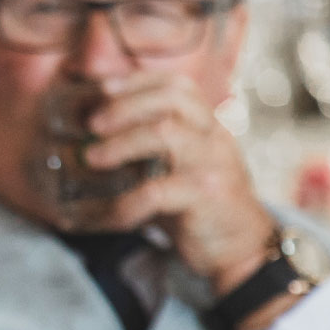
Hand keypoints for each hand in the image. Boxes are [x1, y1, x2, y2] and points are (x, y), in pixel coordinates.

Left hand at [78, 70, 275, 293]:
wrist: (241, 248)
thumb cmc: (197, 208)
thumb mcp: (174, 170)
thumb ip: (145, 151)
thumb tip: (87, 142)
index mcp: (207, 126)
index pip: (178, 86)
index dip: (137, 80)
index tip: (101, 86)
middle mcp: (213, 138)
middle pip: (172, 98)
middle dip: (125, 105)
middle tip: (92, 124)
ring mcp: (213, 164)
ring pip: (166, 133)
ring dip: (121, 143)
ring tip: (92, 158)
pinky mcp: (206, 197)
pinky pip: (158, 192)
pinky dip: (126, 202)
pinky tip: (107, 213)